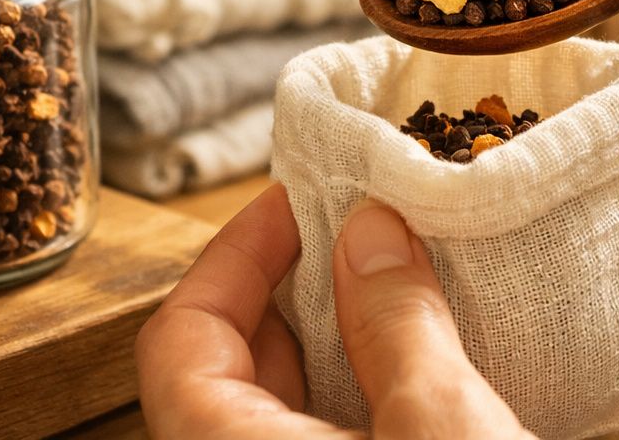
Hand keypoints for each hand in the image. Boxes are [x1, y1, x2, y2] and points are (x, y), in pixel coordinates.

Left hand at [135, 182, 532, 438]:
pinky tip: (416, 359)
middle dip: (288, 287)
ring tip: (394, 281)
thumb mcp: (441, 424)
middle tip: (353, 229)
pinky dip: (356, 393)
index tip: (296, 202)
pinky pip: (322, 439)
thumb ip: (396, 323)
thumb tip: (368, 228)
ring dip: (329, 341)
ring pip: (274, 412)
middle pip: (222, 369)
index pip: (178, 338)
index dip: (232, 255)